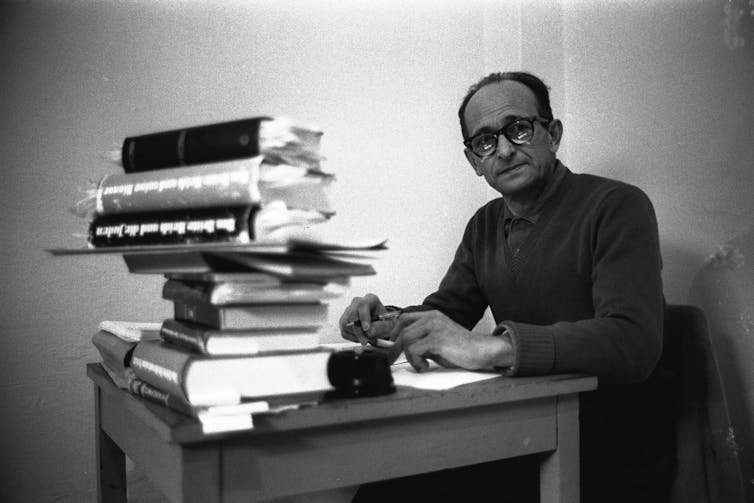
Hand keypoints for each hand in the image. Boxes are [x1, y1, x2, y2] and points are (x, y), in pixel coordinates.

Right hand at [339, 293, 395, 345]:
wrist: (380, 324)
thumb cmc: (384, 322)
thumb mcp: (388, 324)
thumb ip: (380, 327)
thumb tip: (370, 332)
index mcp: (370, 299)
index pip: (362, 305)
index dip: (363, 317)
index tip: (366, 329)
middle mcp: (357, 302)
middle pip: (352, 315)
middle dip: (358, 331)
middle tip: (366, 341)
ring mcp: (348, 311)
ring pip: (346, 324)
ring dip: (356, 336)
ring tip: (366, 339)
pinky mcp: (343, 320)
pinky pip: (344, 331)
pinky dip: (352, 338)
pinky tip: (361, 338)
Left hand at [391, 310, 512, 371]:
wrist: (482, 351)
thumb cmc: (461, 349)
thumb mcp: (438, 341)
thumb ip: (422, 340)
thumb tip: (403, 349)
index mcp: (432, 316)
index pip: (404, 318)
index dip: (394, 332)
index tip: (391, 345)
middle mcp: (432, 318)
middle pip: (403, 330)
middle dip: (395, 347)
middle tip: (392, 360)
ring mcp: (435, 327)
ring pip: (406, 340)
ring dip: (408, 356)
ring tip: (420, 365)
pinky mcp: (437, 339)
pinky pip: (414, 350)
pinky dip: (415, 362)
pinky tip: (425, 367)